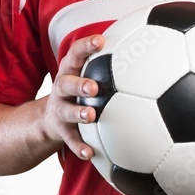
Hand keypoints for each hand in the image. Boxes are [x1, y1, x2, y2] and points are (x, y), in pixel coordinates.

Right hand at [42, 34, 104, 159]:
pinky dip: (79, 146)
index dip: (86, 46)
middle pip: (65, 83)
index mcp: (71, 70)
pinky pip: (70, 140)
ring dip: (78, 113)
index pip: (75, 53)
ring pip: (66, 111)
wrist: (48, 118)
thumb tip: (146, 41)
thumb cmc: (80, 88)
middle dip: (78, 84)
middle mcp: (62, 88)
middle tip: (93, 87)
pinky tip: (90, 153)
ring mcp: (60, 109)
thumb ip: (111, 57)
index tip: (100, 41)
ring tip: (91, 116)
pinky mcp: (61, 130)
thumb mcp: (88, 70)